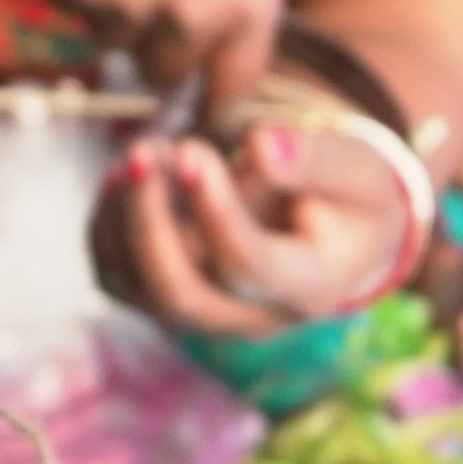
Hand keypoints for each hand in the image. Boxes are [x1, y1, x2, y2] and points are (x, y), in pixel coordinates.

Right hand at [27, 0, 286, 118]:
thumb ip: (240, 2)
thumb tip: (221, 53)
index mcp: (246, 9)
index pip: (232, 91)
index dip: (216, 103)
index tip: (205, 108)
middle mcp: (186, 19)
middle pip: (165, 73)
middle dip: (161, 48)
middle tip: (155, 1)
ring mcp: (122, 4)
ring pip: (113, 41)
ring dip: (116, 11)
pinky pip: (70, 6)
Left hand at [91, 94, 426, 339]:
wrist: (336, 234)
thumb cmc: (349, 197)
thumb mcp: (356, 170)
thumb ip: (316, 159)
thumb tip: (260, 146)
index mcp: (307, 289)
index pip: (247, 266)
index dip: (213, 211)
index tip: (194, 149)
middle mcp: (252, 317)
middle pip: (179, 294)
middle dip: (149, 222)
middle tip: (143, 151)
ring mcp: (206, 314)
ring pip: (138, 288)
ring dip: (122, 217)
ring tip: (142, 151)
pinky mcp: (168, 296)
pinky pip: (117, 276)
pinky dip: (107, 224)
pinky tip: (123, 174)